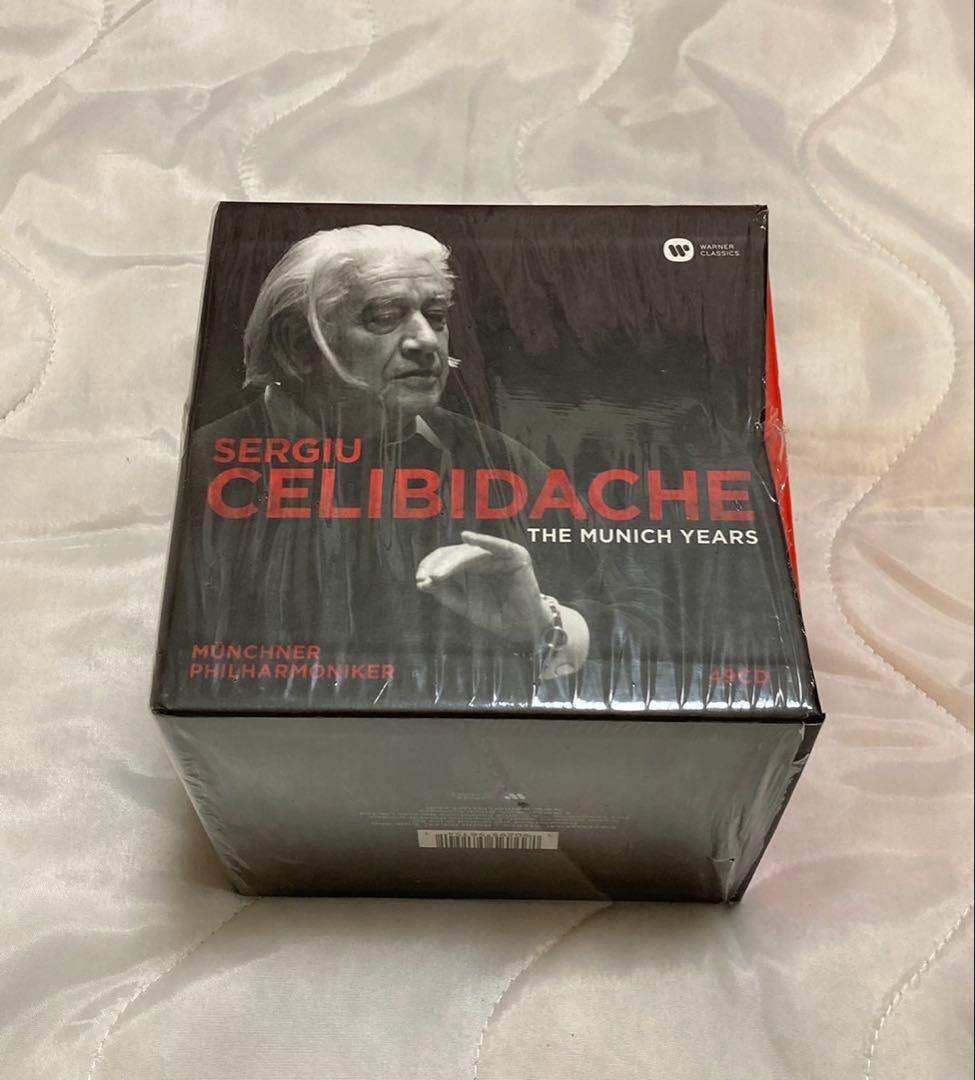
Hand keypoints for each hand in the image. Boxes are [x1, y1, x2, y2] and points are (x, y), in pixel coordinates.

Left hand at [415, 530, 550, 644]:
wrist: (524, 630)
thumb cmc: (497, 616)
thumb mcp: (465, 606)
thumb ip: (447, 593)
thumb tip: (424, 582)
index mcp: (472, 566)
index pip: (447, 558)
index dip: (431, 566)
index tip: (419, 581)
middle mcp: (484, 557)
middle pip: (455, 554)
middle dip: (438, 566)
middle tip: (425, 579)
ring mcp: (500, 555)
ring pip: (470, 554)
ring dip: (451, 563)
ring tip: (436, 576)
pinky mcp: (515, 556)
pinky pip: (497, 546)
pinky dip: (483, 541)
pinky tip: (467, 538)